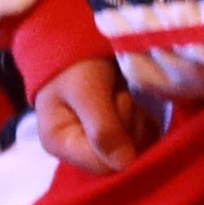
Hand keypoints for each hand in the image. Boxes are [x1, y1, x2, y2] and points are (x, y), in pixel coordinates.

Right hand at [29, 44, 160, 168]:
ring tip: (120, 92)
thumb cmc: (75, 62)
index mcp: (60, 143)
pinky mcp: (115, 136)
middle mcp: (78, 151)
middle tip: (117, 93)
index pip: (103, 166)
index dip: (121, 140)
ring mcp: (98, 145)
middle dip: (128, 124)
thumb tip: (124, 165)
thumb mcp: (87, 90)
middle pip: (121, 158)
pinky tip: (129, 98)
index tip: (117, 102)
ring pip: (135, 148)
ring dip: (136, 118)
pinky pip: (142, 138)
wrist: (77, 38)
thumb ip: (103, 127)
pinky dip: (143, 118)